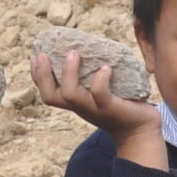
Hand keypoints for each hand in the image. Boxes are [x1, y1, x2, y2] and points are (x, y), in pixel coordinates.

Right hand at [32, 48, 168, 171]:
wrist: (140, 129)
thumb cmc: (121, 106)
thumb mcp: (101, 91)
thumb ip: (93, 76)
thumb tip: (91, 46)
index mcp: (74, 102)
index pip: (47, 92)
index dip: (37, 75)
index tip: (35, 56)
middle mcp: (80, 107)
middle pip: (50, 96)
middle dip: (42, 76)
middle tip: (42, 54)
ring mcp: (94, 108)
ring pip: (70, 95)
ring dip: (69, 73)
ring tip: (74, 53)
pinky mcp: (110, 108)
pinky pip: (100, 94)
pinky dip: (100, 80)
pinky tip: (106, 68)